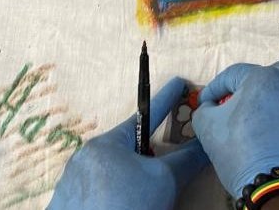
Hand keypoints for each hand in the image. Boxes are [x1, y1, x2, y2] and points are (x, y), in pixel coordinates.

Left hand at [48, 79, 208, 209]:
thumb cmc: (127, 207)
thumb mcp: (165, 181)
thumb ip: (187, 159)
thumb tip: (208, 144)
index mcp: (106, 145)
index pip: (145, 114)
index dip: (167, 98)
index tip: (179, 82)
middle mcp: (85, 159)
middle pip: (129, 148)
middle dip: (150, 157)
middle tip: (165, 170)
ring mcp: (73, 184)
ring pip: (115, 173)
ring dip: (133, 181)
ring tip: (144, 200)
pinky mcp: (70, 204)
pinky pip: (101, 192)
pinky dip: (118, 197)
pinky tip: (128, 207)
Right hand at [193, 60, 278, 196]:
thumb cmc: (243, 152)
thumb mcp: (209, 128)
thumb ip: (204, 109)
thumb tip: (210, 106)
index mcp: (264, 75)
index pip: (232, 75)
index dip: (213, 89)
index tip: (205, 104)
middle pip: (262, 75)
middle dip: (244, 87)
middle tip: (230, 106)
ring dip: (267, 94)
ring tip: (253, 113)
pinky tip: (270, 125)